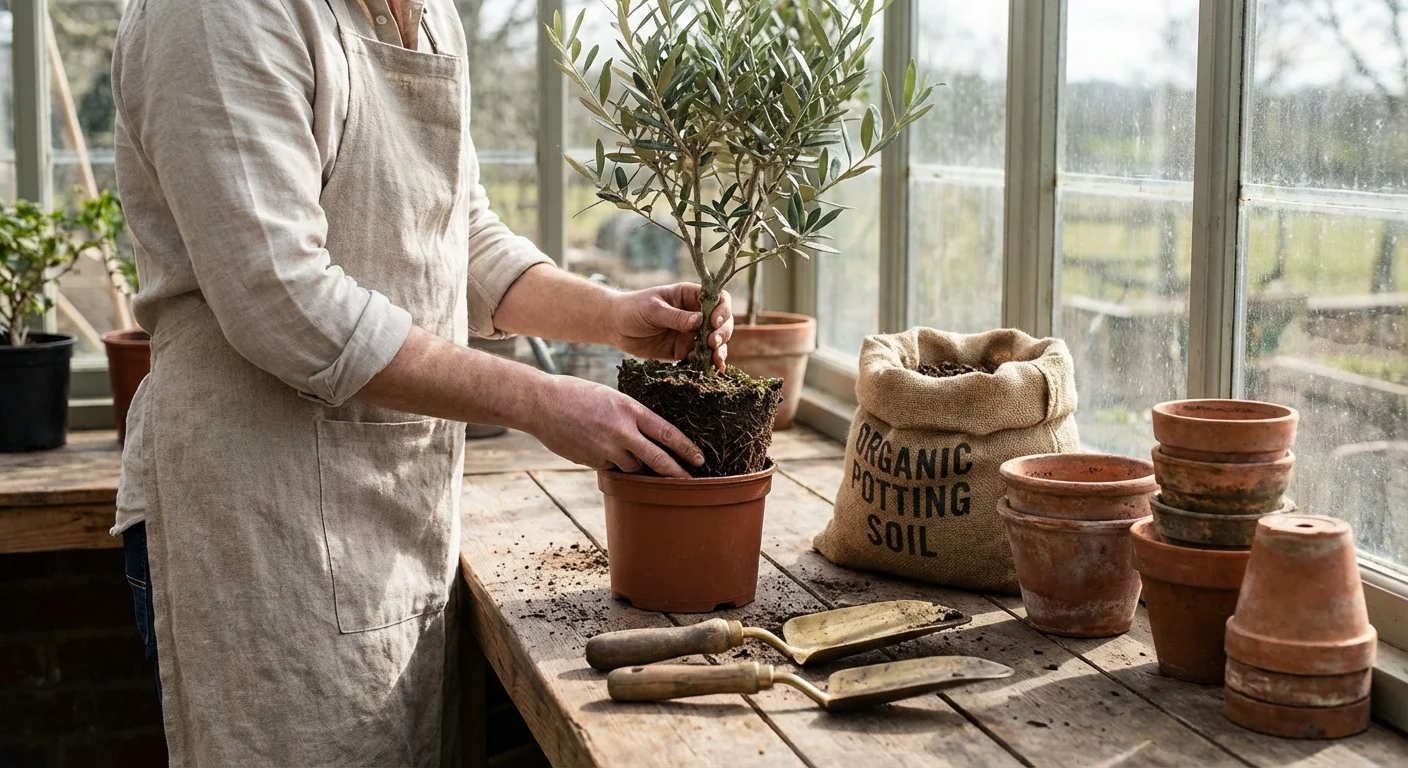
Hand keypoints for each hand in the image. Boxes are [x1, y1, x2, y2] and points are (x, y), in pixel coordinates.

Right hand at [529, 375, 702, 477]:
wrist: (541, 404)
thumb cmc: (576, 394)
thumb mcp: (611, 396)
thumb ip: (630, 416)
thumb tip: (647, 436)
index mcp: (629, 409)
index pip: (667, 433)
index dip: (686, 448)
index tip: (699, 459)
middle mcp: (621, 431)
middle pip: (657, 459)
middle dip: (676, 473)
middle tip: (689, 481)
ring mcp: (606, 449)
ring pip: (634, 467)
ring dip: (638, 466)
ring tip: (630, 454)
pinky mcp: (592, 461)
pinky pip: (612, 468)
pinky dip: (615, 464)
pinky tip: (603, 451)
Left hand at [609, 283, 732, 371]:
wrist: (615, 327)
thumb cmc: (633, 309)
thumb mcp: (653, 310)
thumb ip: (676, 317)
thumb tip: (700, 321)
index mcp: (689, 296)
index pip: (717, 299)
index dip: (721, 310)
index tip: (714, 322)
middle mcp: (695, 314)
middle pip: (721, 323)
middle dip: (722, 333)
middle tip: (712, 343)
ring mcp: (690, 334)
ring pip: (714, 342)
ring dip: (719, 351)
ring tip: (716, 360)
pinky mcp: (683, 351)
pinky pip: (701, 357)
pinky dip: (709, 364)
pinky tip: (714, 370)